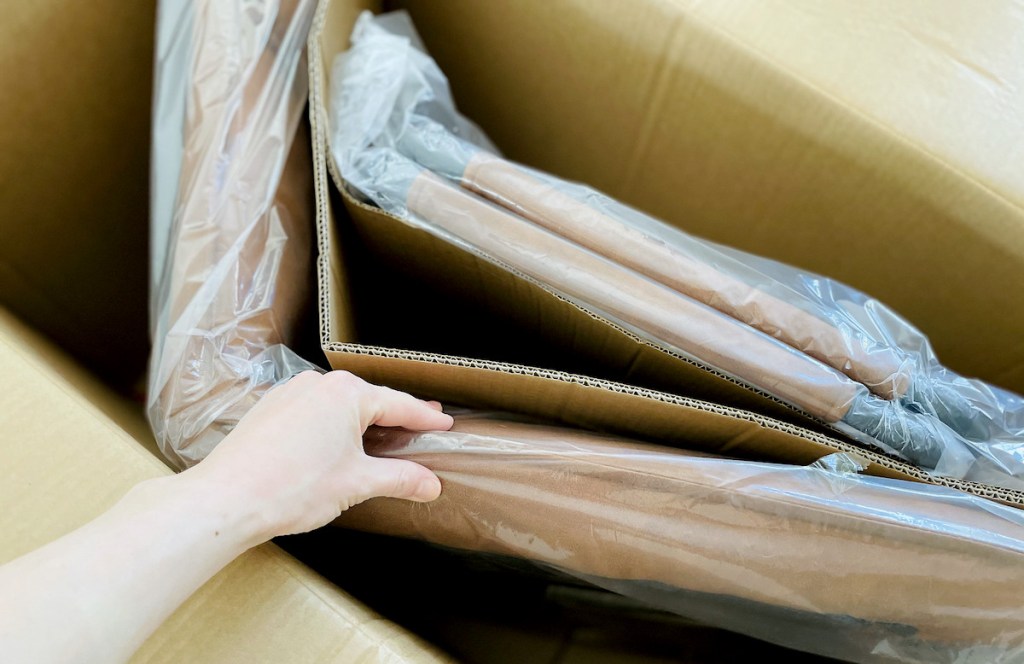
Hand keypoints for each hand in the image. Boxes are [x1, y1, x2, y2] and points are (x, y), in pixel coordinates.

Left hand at [186, 370, 453, 542]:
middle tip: (421, 426)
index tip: (444, 424)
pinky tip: (334, 447)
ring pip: (337, 406)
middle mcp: (317, 384)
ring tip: (380, 440)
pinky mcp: (268, 410)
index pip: (399, 405)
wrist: (226, 500)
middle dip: (395, 418)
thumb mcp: (357, 484)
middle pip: (368, 401)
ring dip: (360, 423)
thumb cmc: (291, 488)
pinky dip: (330, 427)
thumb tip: (431, 484)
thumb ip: (400, 479)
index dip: (425, 418)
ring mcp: (289, 394)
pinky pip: (311, 413)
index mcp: (345, 394)